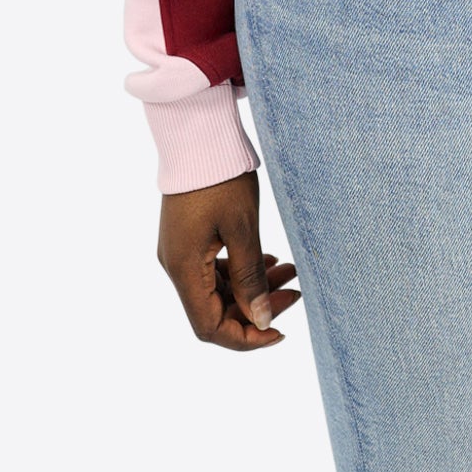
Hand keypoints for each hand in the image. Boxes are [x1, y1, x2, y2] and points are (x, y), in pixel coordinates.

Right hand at [157, 170, 301, 349]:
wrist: (198, 134)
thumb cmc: (222, 178)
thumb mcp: (243, 228)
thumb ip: (251, 278)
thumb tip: (262, 320)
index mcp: (185, 269)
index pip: (209, 326)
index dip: (245, 337)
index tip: (279, 330)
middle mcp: (176, 266)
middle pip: (215, 310)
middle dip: (256, 309)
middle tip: (295, 293)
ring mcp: (181, 252)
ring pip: (218, 288)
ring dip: (252, 287)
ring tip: (291, 273)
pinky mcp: (188, 238)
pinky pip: (215, 269)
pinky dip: (242, 270)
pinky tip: (269, 261)